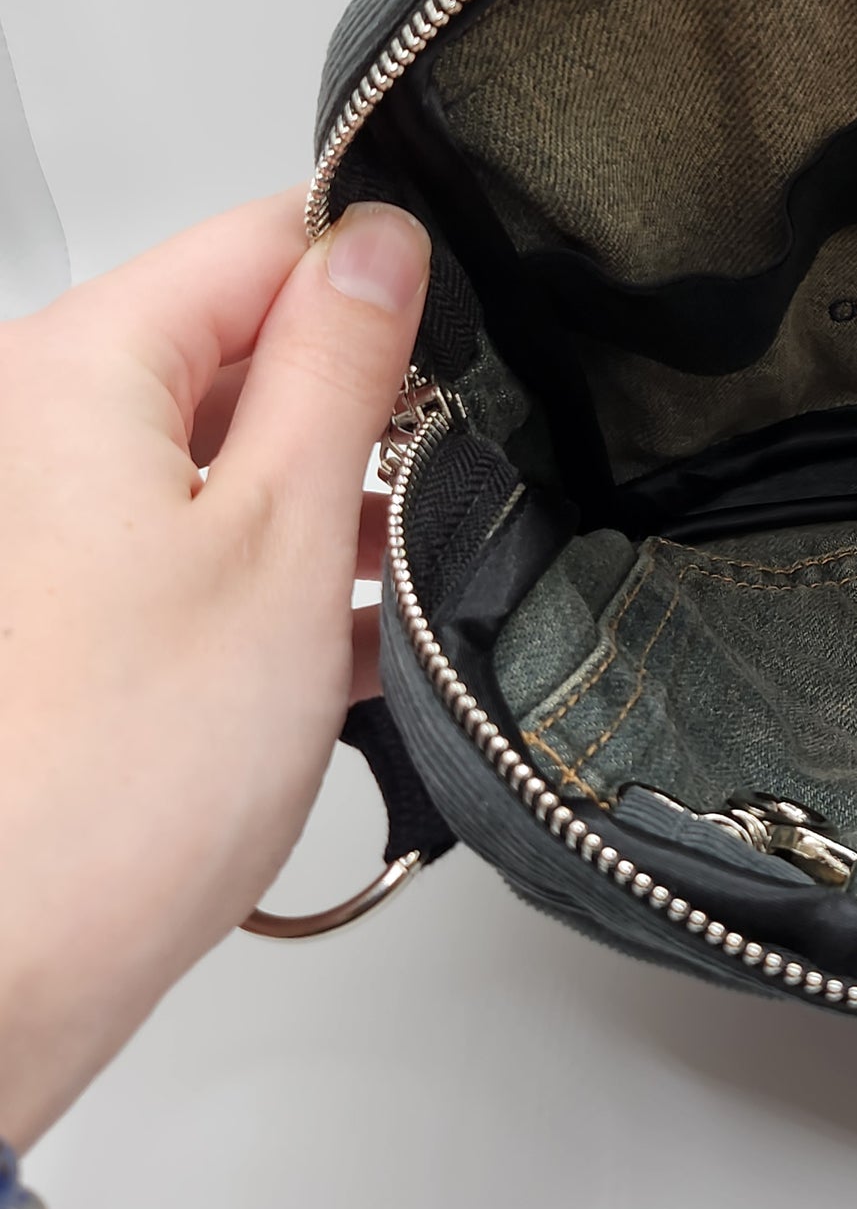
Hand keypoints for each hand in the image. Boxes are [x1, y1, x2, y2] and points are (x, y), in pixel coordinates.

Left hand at [0, 193, 427, 1147]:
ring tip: (396, 583)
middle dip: (362, 408)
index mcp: (76, 374)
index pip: (258, 243)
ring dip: (333, 506)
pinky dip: (286, 579)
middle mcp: (45, 432)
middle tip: (443, 480)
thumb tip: (380, 246)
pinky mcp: (84, 608)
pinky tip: (349, 647)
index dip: (377, 275)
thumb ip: (339, 369)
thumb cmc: (117, 776)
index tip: (460, 339)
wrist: (14, 965)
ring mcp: (61, 524)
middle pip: (244, 347)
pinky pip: (208, 544)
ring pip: (238, 455)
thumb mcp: (282, 537)